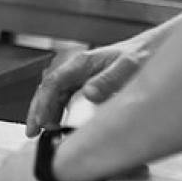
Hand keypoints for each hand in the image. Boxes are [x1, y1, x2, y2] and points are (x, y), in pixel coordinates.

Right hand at [25, 42, 146, 136]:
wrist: (149, 49)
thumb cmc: (140, 56)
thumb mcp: (128, 67)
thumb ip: (108, 80)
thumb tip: (88, 94)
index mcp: (82, 62)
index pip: (54, 81)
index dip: (44, 102)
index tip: (41, 120)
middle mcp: (76, 67)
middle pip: (48, 88)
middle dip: (37, 109)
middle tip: (31, 131)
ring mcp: (78, 75)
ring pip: (53, 92)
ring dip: (43, 110)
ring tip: (37, 131)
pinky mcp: (84, 82)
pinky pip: (62, 95)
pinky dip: (54, 109)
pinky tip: (53, 121)